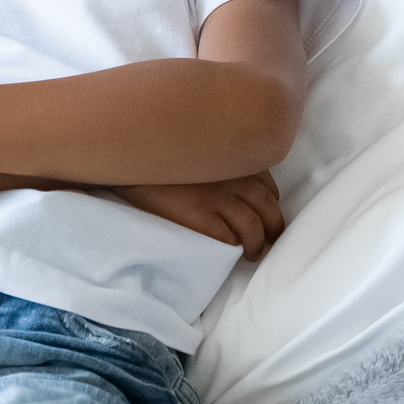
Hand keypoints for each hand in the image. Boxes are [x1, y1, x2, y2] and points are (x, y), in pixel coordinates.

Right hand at [115, 171, 284, 259]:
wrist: (130, 160)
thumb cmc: (161, 155)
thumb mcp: (198, 149)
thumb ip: (218, 159)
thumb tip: (234, 182)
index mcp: (232, 156)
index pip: (266, 184)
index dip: (271, 203)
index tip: (267, 215)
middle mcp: (231, 175)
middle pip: (266, 207)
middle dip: (274, 227)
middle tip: (271, 241)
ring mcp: (216, 197)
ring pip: (252, 226)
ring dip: (257, 244)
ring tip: (254, 254)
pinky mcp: (198, 216)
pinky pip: (227, 237)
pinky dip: (234, 246)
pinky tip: (232, 251)